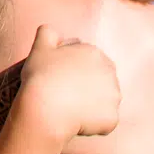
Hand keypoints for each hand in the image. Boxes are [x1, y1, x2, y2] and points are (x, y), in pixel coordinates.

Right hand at [16, 25, 120, 141]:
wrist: (44, 108)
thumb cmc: (41, 76)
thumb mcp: (39, 47)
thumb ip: (48, 33)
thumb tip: (53, 31)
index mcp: (95, 53)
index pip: (90, 61)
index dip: (76, 69)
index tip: (62, 77)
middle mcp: (110, 73)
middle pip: (101, 79)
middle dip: (89, 85)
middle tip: (67, 92)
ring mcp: (114, 96)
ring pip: (104, 100)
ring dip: (92, 104)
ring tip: (71, 107)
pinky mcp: (113, 118)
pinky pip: (105, 120)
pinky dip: (94, 122)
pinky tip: (77, 120)